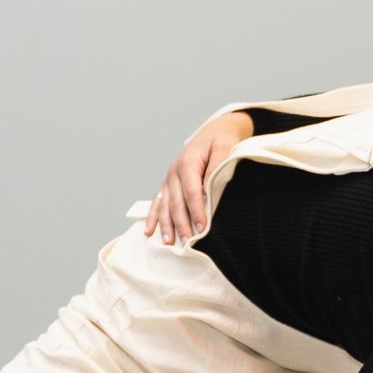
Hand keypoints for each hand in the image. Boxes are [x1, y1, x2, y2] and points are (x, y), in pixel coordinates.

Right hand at [144, 110, 254, 245]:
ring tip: (170, 243)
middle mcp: (174, 172)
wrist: (215, 130)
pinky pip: (157, 202)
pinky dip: (153, 217)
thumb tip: (209, 189)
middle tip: (189, 242)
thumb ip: (217, 166)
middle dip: (182, 224)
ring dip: (167, 225)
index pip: (191, 192)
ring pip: (165, 205)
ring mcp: (169, 179)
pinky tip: (148, 232)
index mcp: (187, 162)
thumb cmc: (222, 140)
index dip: (197, 211)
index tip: (203, 228)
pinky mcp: (168, 184)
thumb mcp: (224, 148)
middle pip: (176, 202)